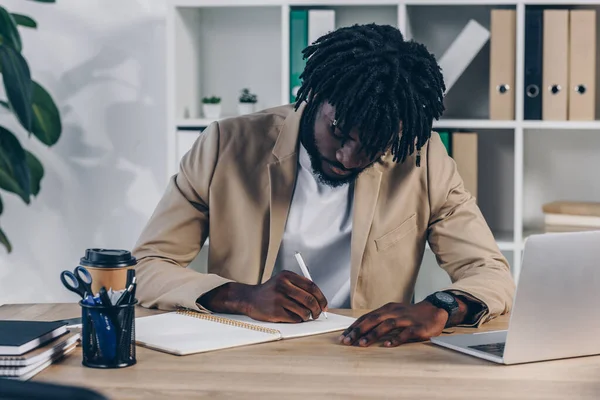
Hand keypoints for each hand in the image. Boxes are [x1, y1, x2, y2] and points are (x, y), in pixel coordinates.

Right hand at [198, 270, 327, 322]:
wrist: (249, 298)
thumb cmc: (271, 292)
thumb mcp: (284, 281)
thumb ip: (300, 287)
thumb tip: (320, 300)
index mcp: (287, 276)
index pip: (311, 286)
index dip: (321, 297)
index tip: (324, 305)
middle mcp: (283, 285)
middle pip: (309, 299)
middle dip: (317, 309)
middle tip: (318, 314)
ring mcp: (278, 299)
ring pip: (303, 311)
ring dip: (307, 316)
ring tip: (304, 315)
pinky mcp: (275, 311)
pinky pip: (295, 319)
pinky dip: (298, 320)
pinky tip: (293, 317)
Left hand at [338, 301, 448, 346]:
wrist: (435, 310)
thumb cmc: (410, 315)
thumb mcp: (393, 313)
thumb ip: (379, 320)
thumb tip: (360, 330)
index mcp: (387, 309)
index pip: (367, 317)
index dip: (354, 327)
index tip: (343, 336)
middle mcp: (394, 312)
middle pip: (373, 319)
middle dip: (359, 331)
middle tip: (347, 341)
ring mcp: (406, 319)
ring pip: (387, 325)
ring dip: (373, 334)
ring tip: (362, 344)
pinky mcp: (417, 327)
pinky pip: (405, 333)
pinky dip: (396, 339)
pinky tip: (387, 345)